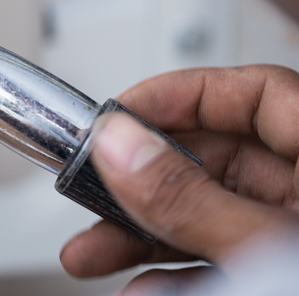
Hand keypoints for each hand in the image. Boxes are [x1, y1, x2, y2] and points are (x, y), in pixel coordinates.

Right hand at [61, 66, 298, 293]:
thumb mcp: (266, 246)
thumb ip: (190, 199)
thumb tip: (120, 147)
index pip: (252, 92)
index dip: (178, 95)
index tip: (118, 118)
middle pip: (214, 160)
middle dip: (140, 182)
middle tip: (90, 188)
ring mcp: (294, 236)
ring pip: (207, 216)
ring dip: (142, 236)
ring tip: (92, 253)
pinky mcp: (281, 276)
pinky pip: (221, 261)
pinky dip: (177, 276)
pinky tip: (142, 291)